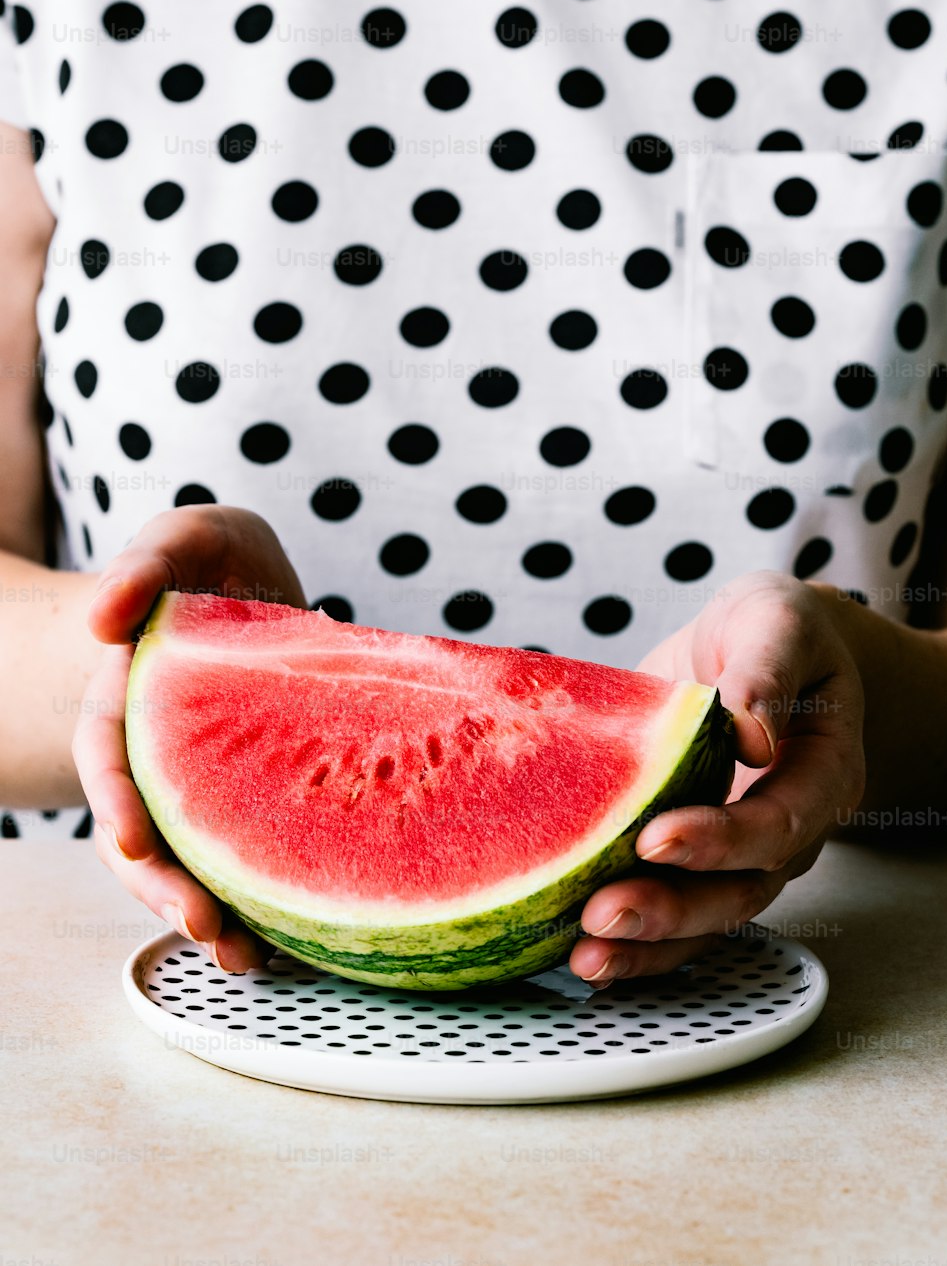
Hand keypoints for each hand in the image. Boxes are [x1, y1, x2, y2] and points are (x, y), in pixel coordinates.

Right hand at [72, 506, 306, 972]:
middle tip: (206, 926)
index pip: (108, 755)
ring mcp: (195, 780)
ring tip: (250, 958)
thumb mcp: (181, 537)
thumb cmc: (207, 558)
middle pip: (142, 832)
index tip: (136, 840)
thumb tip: (105, 616)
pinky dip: (258, 896)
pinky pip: (239, 854)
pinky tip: (292, 936)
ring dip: (209, 911)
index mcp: (129, 693)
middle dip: (164, 886)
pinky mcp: (243, 796)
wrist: (238, 578)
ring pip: (186, 859)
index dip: (117, 799)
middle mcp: (153, 750)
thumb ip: (144, 564)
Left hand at [569, 571, 865, 986]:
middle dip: (672, 910)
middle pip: (741, 891)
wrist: (764, 646)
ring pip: (707, 919)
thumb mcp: (777, 621)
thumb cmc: (776, 628)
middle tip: (601, 915)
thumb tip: (749, 733)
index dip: (724, 839)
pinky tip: (584, 957)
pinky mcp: (699, 859)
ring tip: (585, 956)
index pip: (781, 822)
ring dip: (647, 943)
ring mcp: (745, 854)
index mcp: (824, 772)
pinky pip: (677, 916)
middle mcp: (790, 829)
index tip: (657, 837)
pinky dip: (636, 944)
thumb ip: (767, 671)